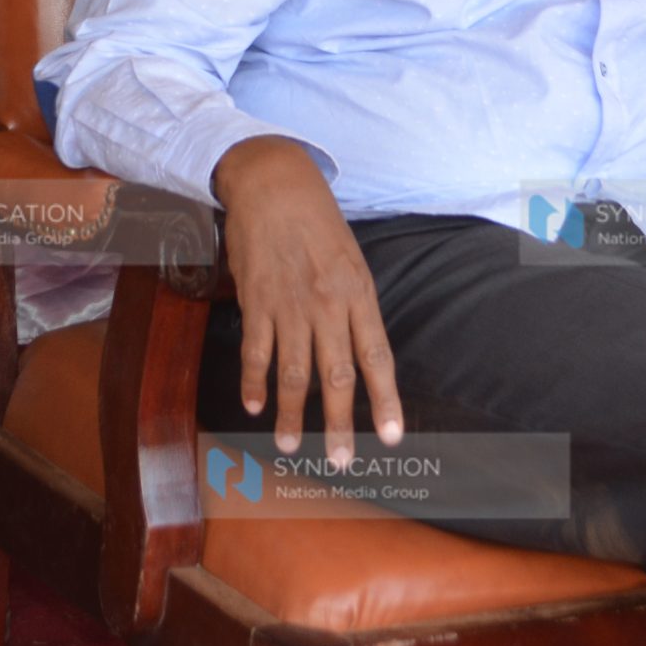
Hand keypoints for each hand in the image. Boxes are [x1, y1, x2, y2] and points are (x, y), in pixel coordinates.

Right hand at [211, 136, 403, 467]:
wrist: (274, 184)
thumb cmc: (317, 221)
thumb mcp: (351, 259)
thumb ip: (354, 307)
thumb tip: (358, 352)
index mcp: (359, 294)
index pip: (377, 358)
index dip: (386, 401)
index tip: (392, 437)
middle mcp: (327, 305)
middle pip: (336, 377)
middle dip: (339, 424)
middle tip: (339, 461)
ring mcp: (289, 305)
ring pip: (292, 373)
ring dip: (290, 414)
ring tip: (289, 444)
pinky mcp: (256, 301)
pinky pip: (256, 351)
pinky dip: (253, 382)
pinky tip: (254, 405)